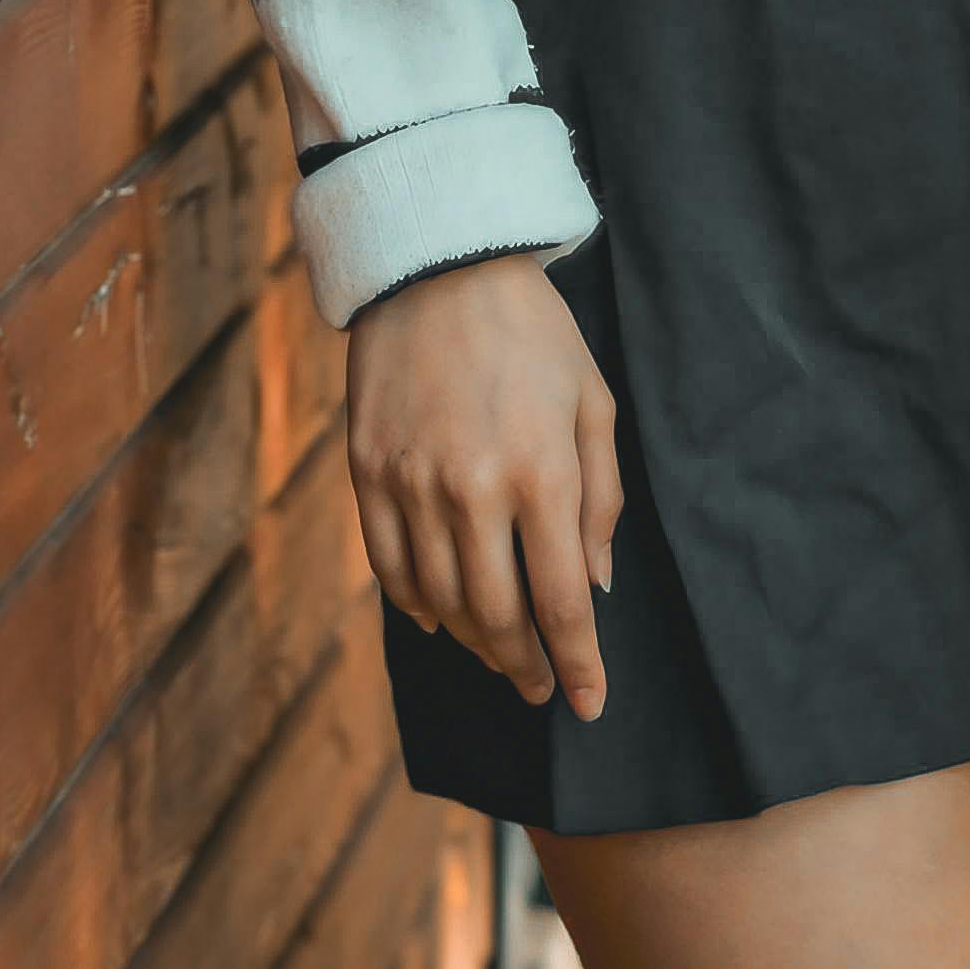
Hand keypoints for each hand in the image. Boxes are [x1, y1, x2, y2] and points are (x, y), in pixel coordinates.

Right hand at [346, 252, 622, 718]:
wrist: (438, 265)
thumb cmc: (533, 332)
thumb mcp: (593, 402)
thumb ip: (601, 498)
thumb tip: (595, 586)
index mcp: (542, 472)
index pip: (561, 602)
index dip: (578, 664)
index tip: (589, 703)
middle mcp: (474, 490)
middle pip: (498, 617)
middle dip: (526, 666)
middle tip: (542, 689)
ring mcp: (412, 484)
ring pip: (441, 602)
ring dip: (473, 643)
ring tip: (499, 655)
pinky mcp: (368, 472)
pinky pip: (389, 567)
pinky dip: (415, 605)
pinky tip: (437, 617)